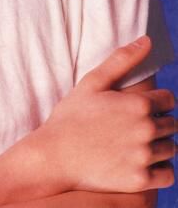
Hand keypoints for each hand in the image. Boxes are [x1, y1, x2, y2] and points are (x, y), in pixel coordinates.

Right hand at [40, 35, 175, 193]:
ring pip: (171, 149)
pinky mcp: (140, 180)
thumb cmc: (71, 115)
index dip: (156, 102)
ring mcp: (144, 157)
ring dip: (159, 145)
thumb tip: (148, 40)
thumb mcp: (92, 82)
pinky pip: (168, 175)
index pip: (169, 100)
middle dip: (159, 122)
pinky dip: (160, 169)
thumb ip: (122, 59)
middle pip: (172, 125)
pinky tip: (141, 162)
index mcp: (138, 104)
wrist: (54, 155)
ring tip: (136, 143)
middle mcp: (146, 130)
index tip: (140, 107)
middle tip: (134, 126)